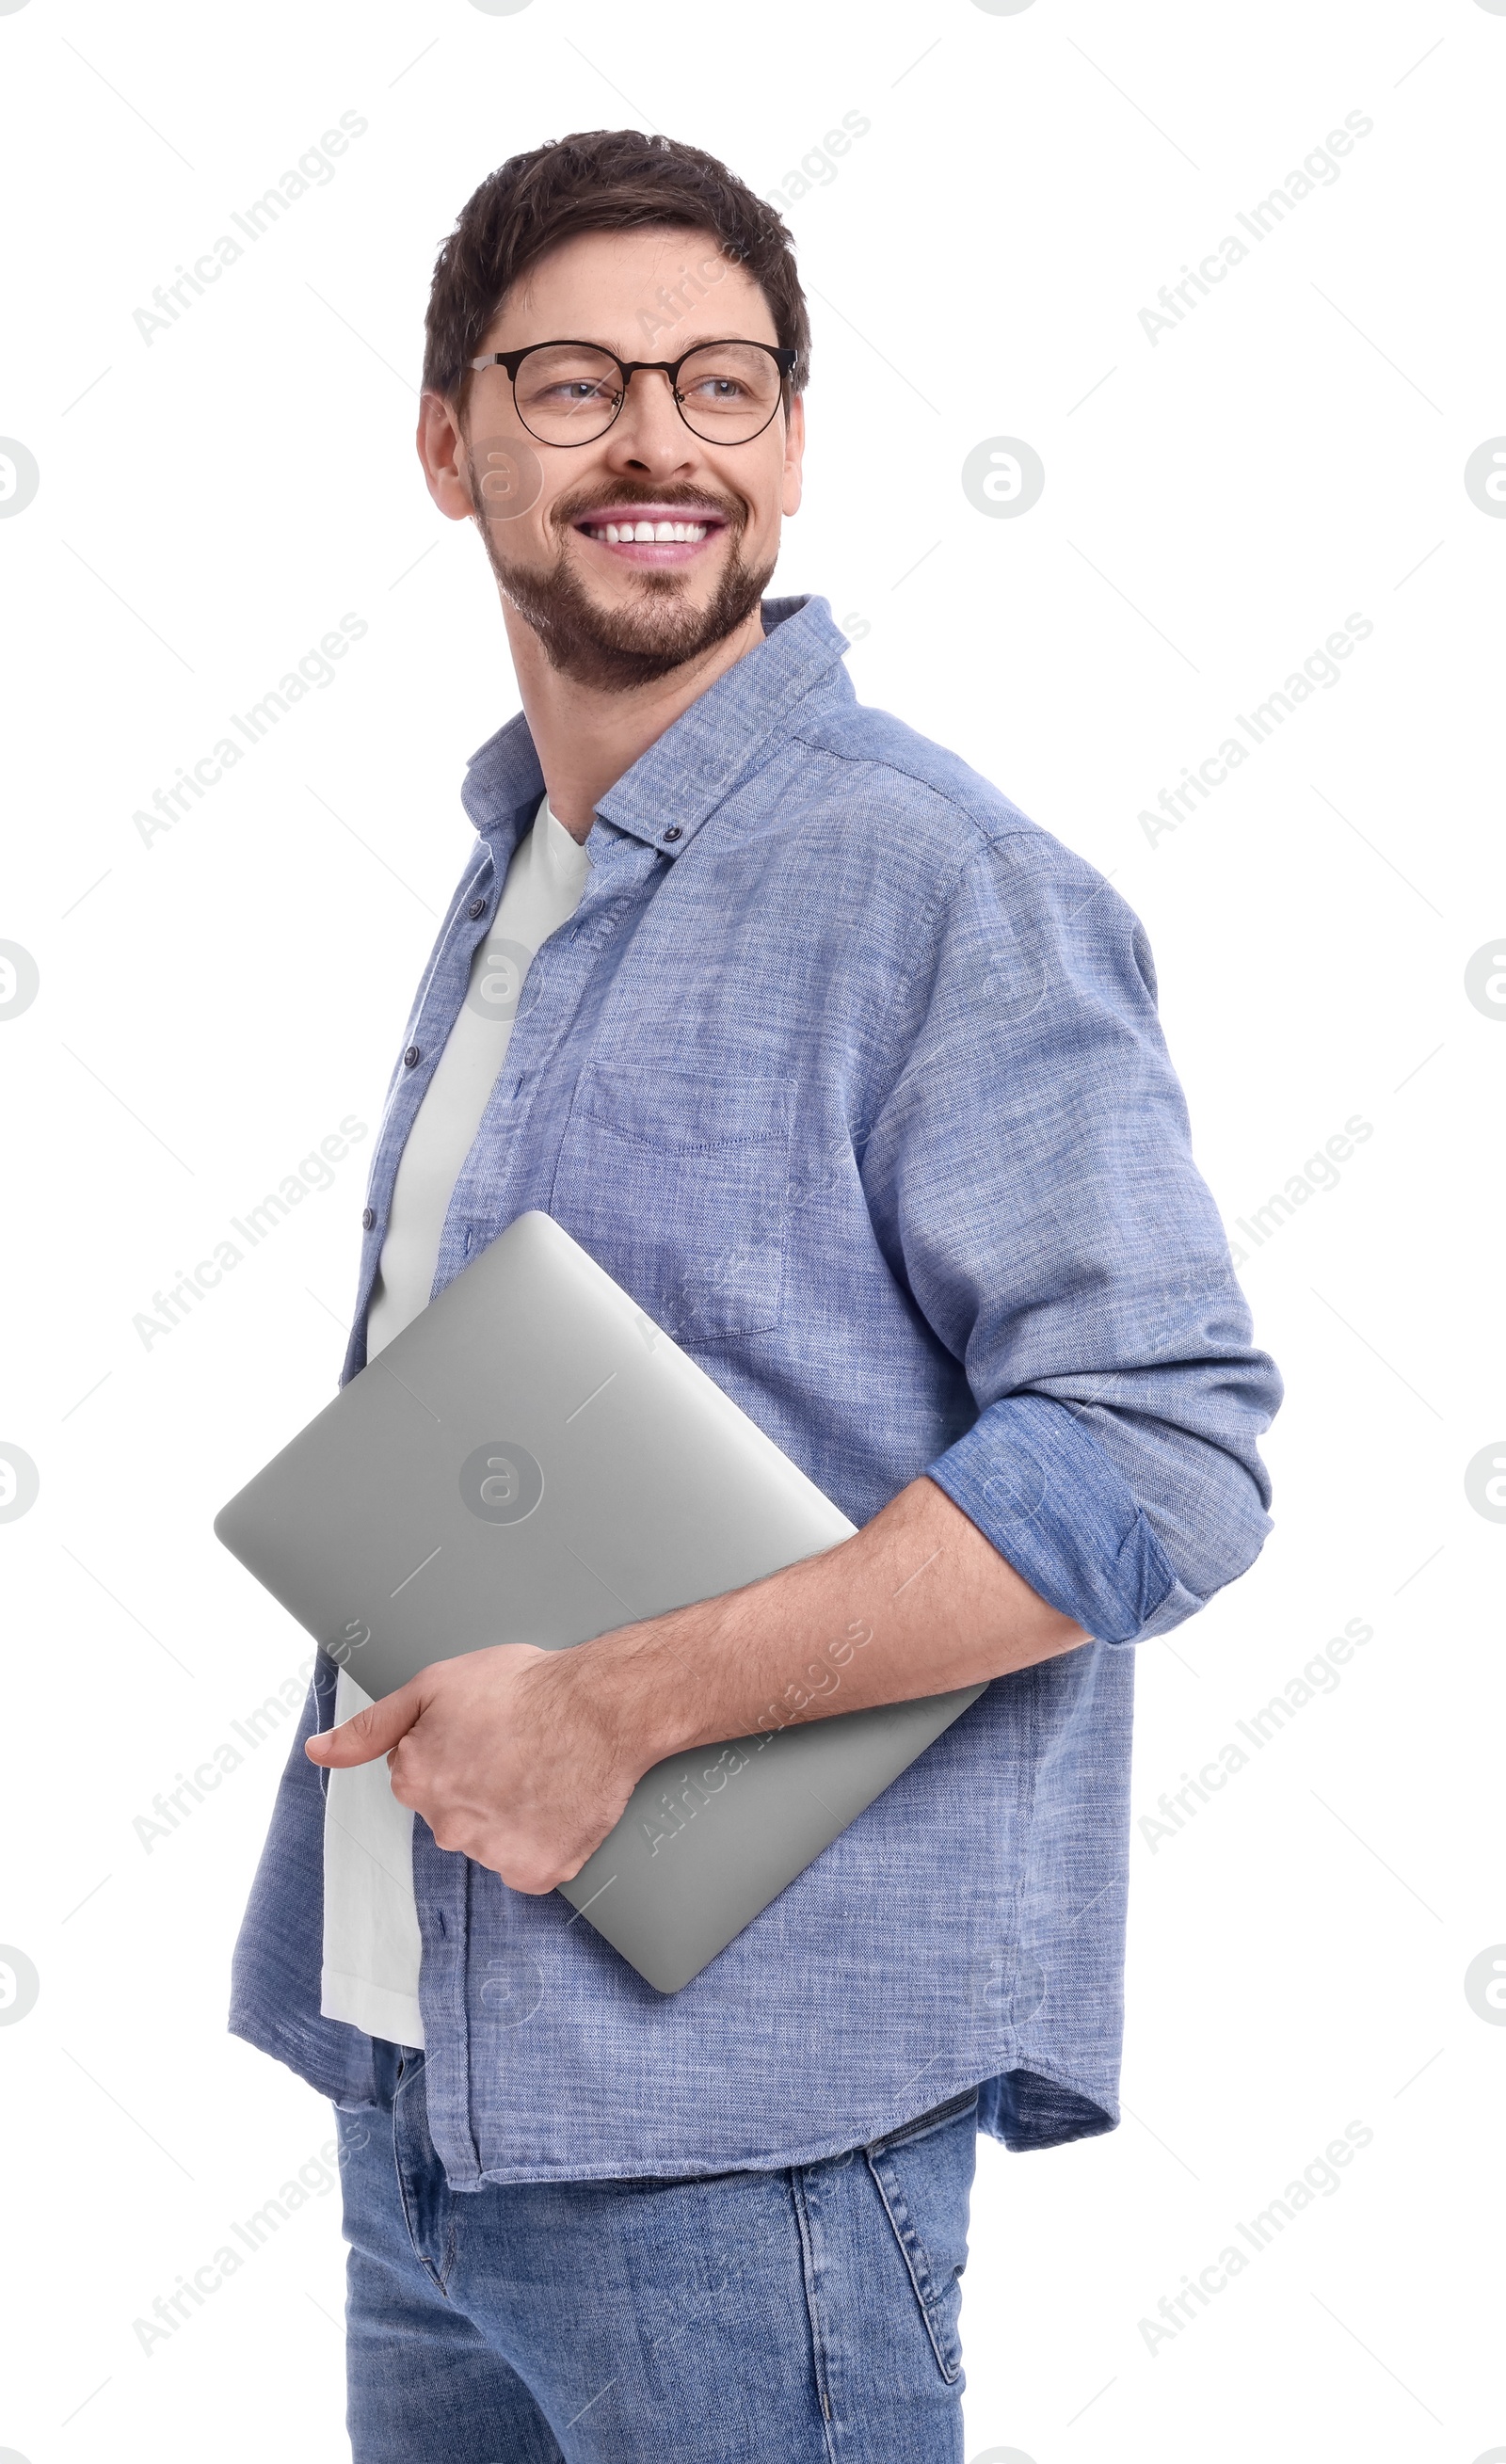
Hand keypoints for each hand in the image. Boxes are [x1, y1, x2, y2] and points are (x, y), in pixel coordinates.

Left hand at [304, 1642, 644, 1892]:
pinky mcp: (536, 1872)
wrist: (601, 1706)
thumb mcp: (435, 1685)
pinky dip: (543, 1842)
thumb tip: (318, 1753)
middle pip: (455, 1815)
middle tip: (519, 1752)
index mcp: (415, 1780)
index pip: (423, 1779)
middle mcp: (447, 1825)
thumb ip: (371, 1726)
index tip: (487, 1734)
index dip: (457, 1751)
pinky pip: (530, 1866)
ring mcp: (491, 1853)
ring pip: (492, 1842)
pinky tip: (556, 1804)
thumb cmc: (525, 1686)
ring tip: (543, 1773)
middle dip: (481, 1788)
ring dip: (512, 1816)